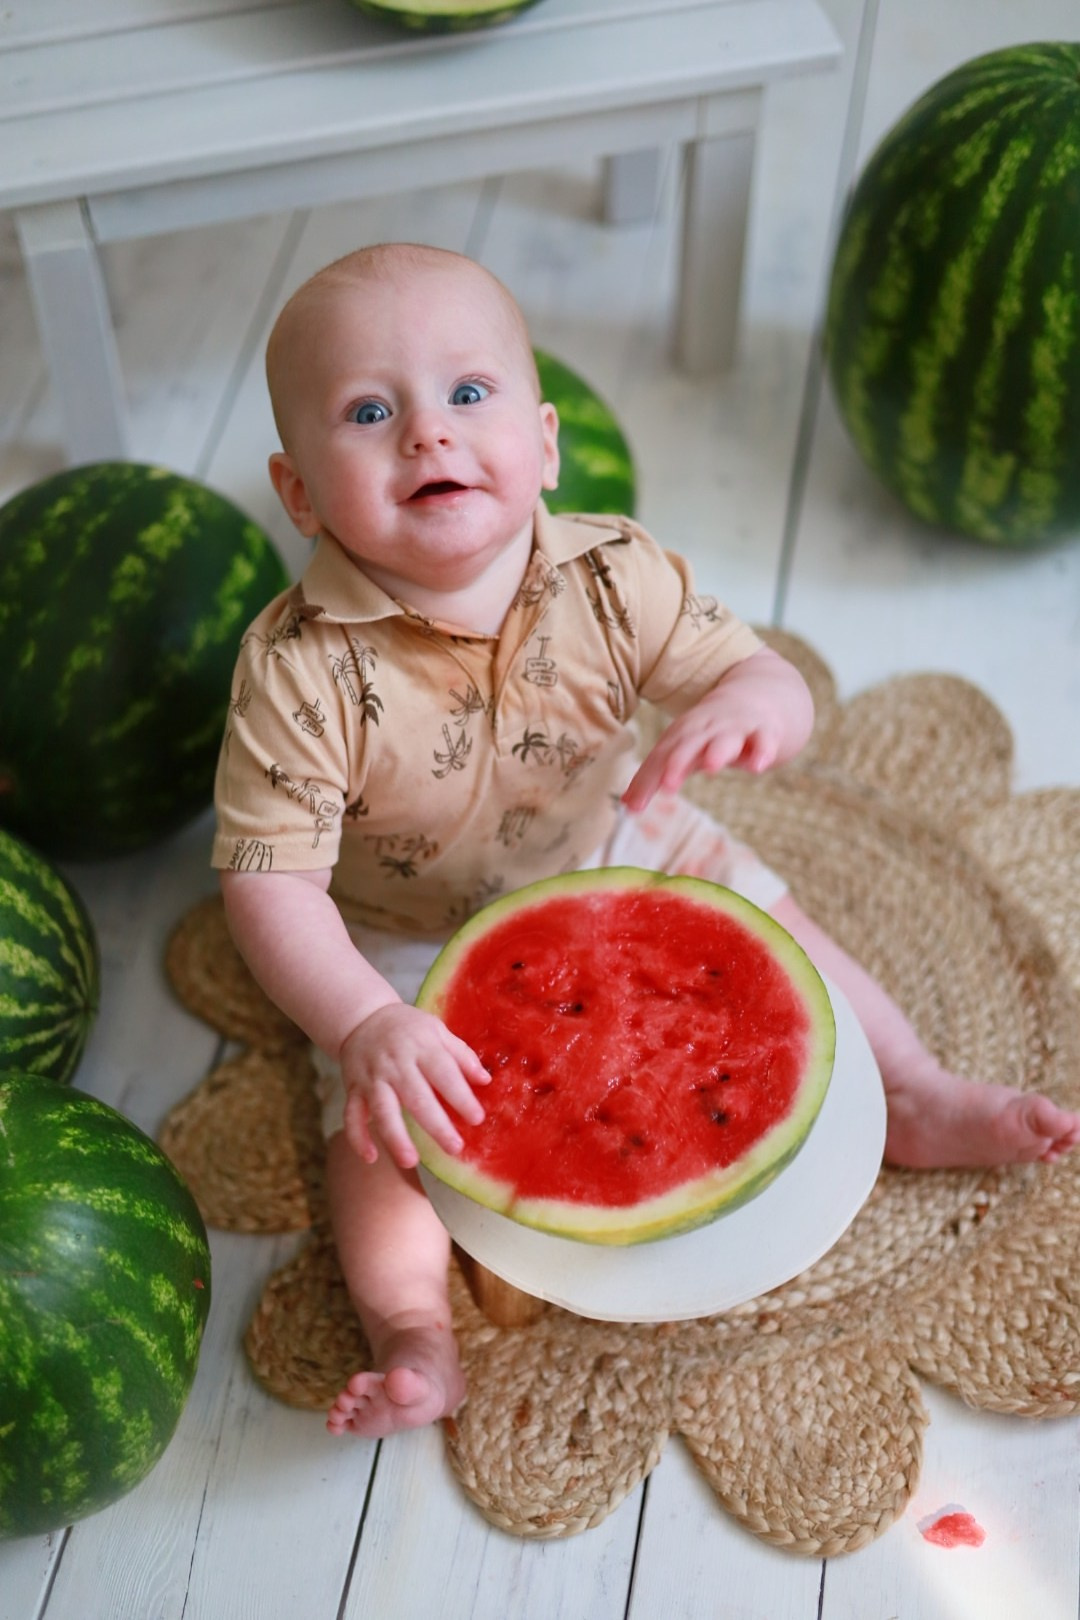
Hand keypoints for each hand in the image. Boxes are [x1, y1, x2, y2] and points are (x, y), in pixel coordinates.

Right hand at [338, 1003, 489, 1169]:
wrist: (362, 1017)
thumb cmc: (408, 1028)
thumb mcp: (437, 1030)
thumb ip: (461, 1055)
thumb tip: (485, 1080)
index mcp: (421, 1047)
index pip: (444, 1073)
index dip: (461, 1097)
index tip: (477, 1118)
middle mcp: (395, 1064)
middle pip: (416, 1097)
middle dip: (436, 1125)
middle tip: (455, 1148)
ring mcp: (372, 1078)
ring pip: (382, 1110)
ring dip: (395, 1137)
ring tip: (410, 1161)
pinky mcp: (353, 1089)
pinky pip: (352, 1115)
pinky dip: (358, 1137)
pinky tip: (371, 1157)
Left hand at [622, 648, 812, 811]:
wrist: (760, 692)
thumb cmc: (712, 731)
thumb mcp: (684, 748)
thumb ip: (657, 775)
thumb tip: (627, 806)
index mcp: (683, 734)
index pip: (661, 757)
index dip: (647, 780)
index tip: (634, 806)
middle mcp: (707, 729)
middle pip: (689, 745)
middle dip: (678, 762)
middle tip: (668, 785)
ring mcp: (737, 728)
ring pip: (725, 740)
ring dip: (717, 751)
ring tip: (711, 767)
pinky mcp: (765, 731)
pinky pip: (764, 741)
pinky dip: (761, 751)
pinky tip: (758, 766)